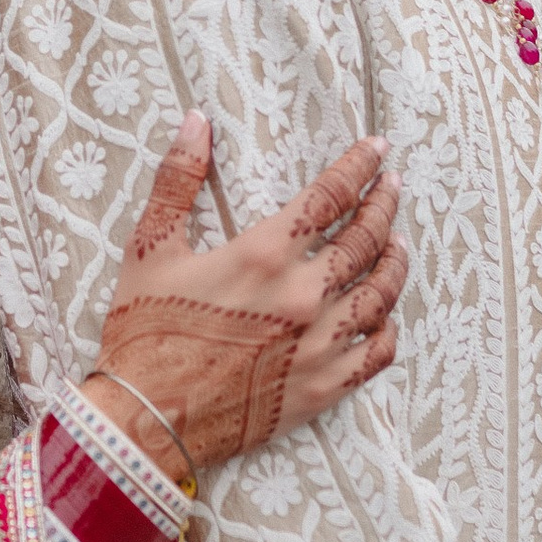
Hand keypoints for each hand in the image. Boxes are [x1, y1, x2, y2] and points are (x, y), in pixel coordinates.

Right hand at [81, 111, 403, 472]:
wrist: (145, 419)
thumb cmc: (143, 331)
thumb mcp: (150, 247)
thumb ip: (177, 179)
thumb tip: (196, 122)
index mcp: (264, 255)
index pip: (330, 196)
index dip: (358, 166)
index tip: (377, 149)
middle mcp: (302, 296)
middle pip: (365, 239)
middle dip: (383, 204)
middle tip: (391, 186)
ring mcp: (318, 345)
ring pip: (380, 293)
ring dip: (394, 261)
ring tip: (397, 241)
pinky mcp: (322, 388)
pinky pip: (377, 354)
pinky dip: (388, 329)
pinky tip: (387, 315)